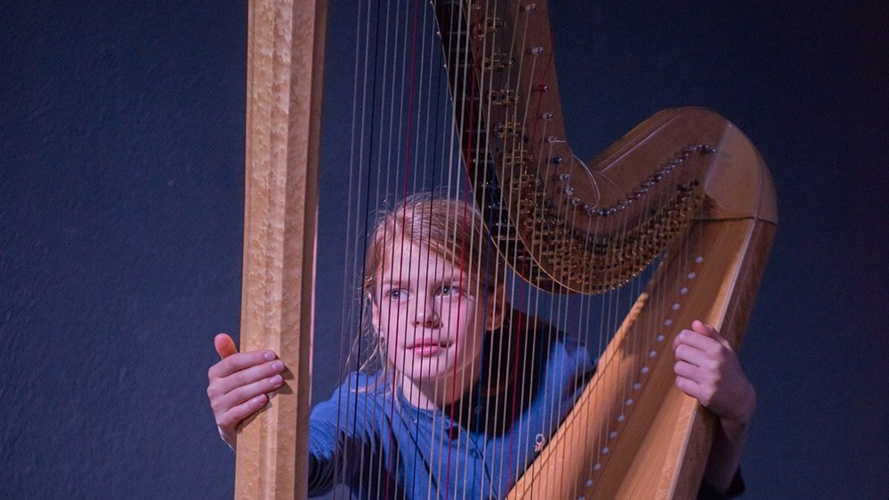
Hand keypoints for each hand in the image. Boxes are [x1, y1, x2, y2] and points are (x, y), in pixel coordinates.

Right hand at [206, 333, 285, 449]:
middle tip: (280, 367)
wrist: (237, 424)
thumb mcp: (236, 372)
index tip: (272, 354)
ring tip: (278, 381)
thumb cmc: (241, 390)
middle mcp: (213, 389)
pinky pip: (238, 412)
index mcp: (216, 373)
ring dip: (261, 386)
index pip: (234, 361)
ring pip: (241, 393)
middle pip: (240, 377)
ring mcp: (217, 407)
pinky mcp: (224, 422)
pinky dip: (251, 405)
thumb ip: (231, 354)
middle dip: (262, 371)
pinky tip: (264, 399)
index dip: (253, 357)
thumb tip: (220, 335)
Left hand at [672, 321, 755, 427]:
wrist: (741, 400)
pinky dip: (684, 383)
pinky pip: (681, 383)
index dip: (679, 340)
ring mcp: (710, 379)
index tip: (681, 345)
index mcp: (718, 349)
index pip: (686, 336)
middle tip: (687, 361)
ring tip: (691, 373)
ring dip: (681, 371)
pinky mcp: (705, 394)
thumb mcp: (726, 350)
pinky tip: (692, 384)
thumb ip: (710, 335)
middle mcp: (714, 362)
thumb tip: (695, 323)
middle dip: (680, 356)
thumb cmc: (730, 372)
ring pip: (678, 367)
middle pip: (680, 351)